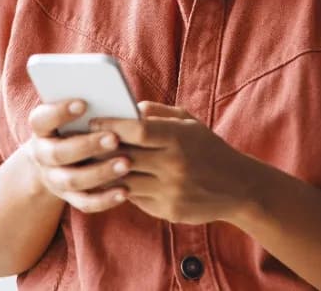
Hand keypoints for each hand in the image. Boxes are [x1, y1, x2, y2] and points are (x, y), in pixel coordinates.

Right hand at [22, 98, 131, 213]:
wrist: (54, 160)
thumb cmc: (73, 126)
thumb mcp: (73, 115)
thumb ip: (91, 108)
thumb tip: (127, 104)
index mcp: (41, 129)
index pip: (42, 119)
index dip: (59, 112)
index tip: (83, 103)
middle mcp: (43, 155)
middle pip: (59, 153)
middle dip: (87, 146)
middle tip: (114, 138)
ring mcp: (54, 178)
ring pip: (73, 180)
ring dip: (100, 173)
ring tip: (126, 163)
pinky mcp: (69, 197)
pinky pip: (85, 202)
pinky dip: (105, 199)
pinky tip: (125, 191)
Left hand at [89, 101, 255, 224]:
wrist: (239, 188)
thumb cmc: (209, 148)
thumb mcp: (189, 123)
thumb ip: (157, 113)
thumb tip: (127, 108)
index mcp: (179, 138)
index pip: (137, 130)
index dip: (112, 125)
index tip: (93, 122)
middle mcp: (174, 165)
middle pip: (126, 156)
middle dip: (101, 149)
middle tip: (81, 142)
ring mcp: (171, 191)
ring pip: (126, 181)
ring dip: (106, 172)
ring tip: (90, 162)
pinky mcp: (169, 212)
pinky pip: (136, 199)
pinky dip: (123, 189)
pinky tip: (112, 180)